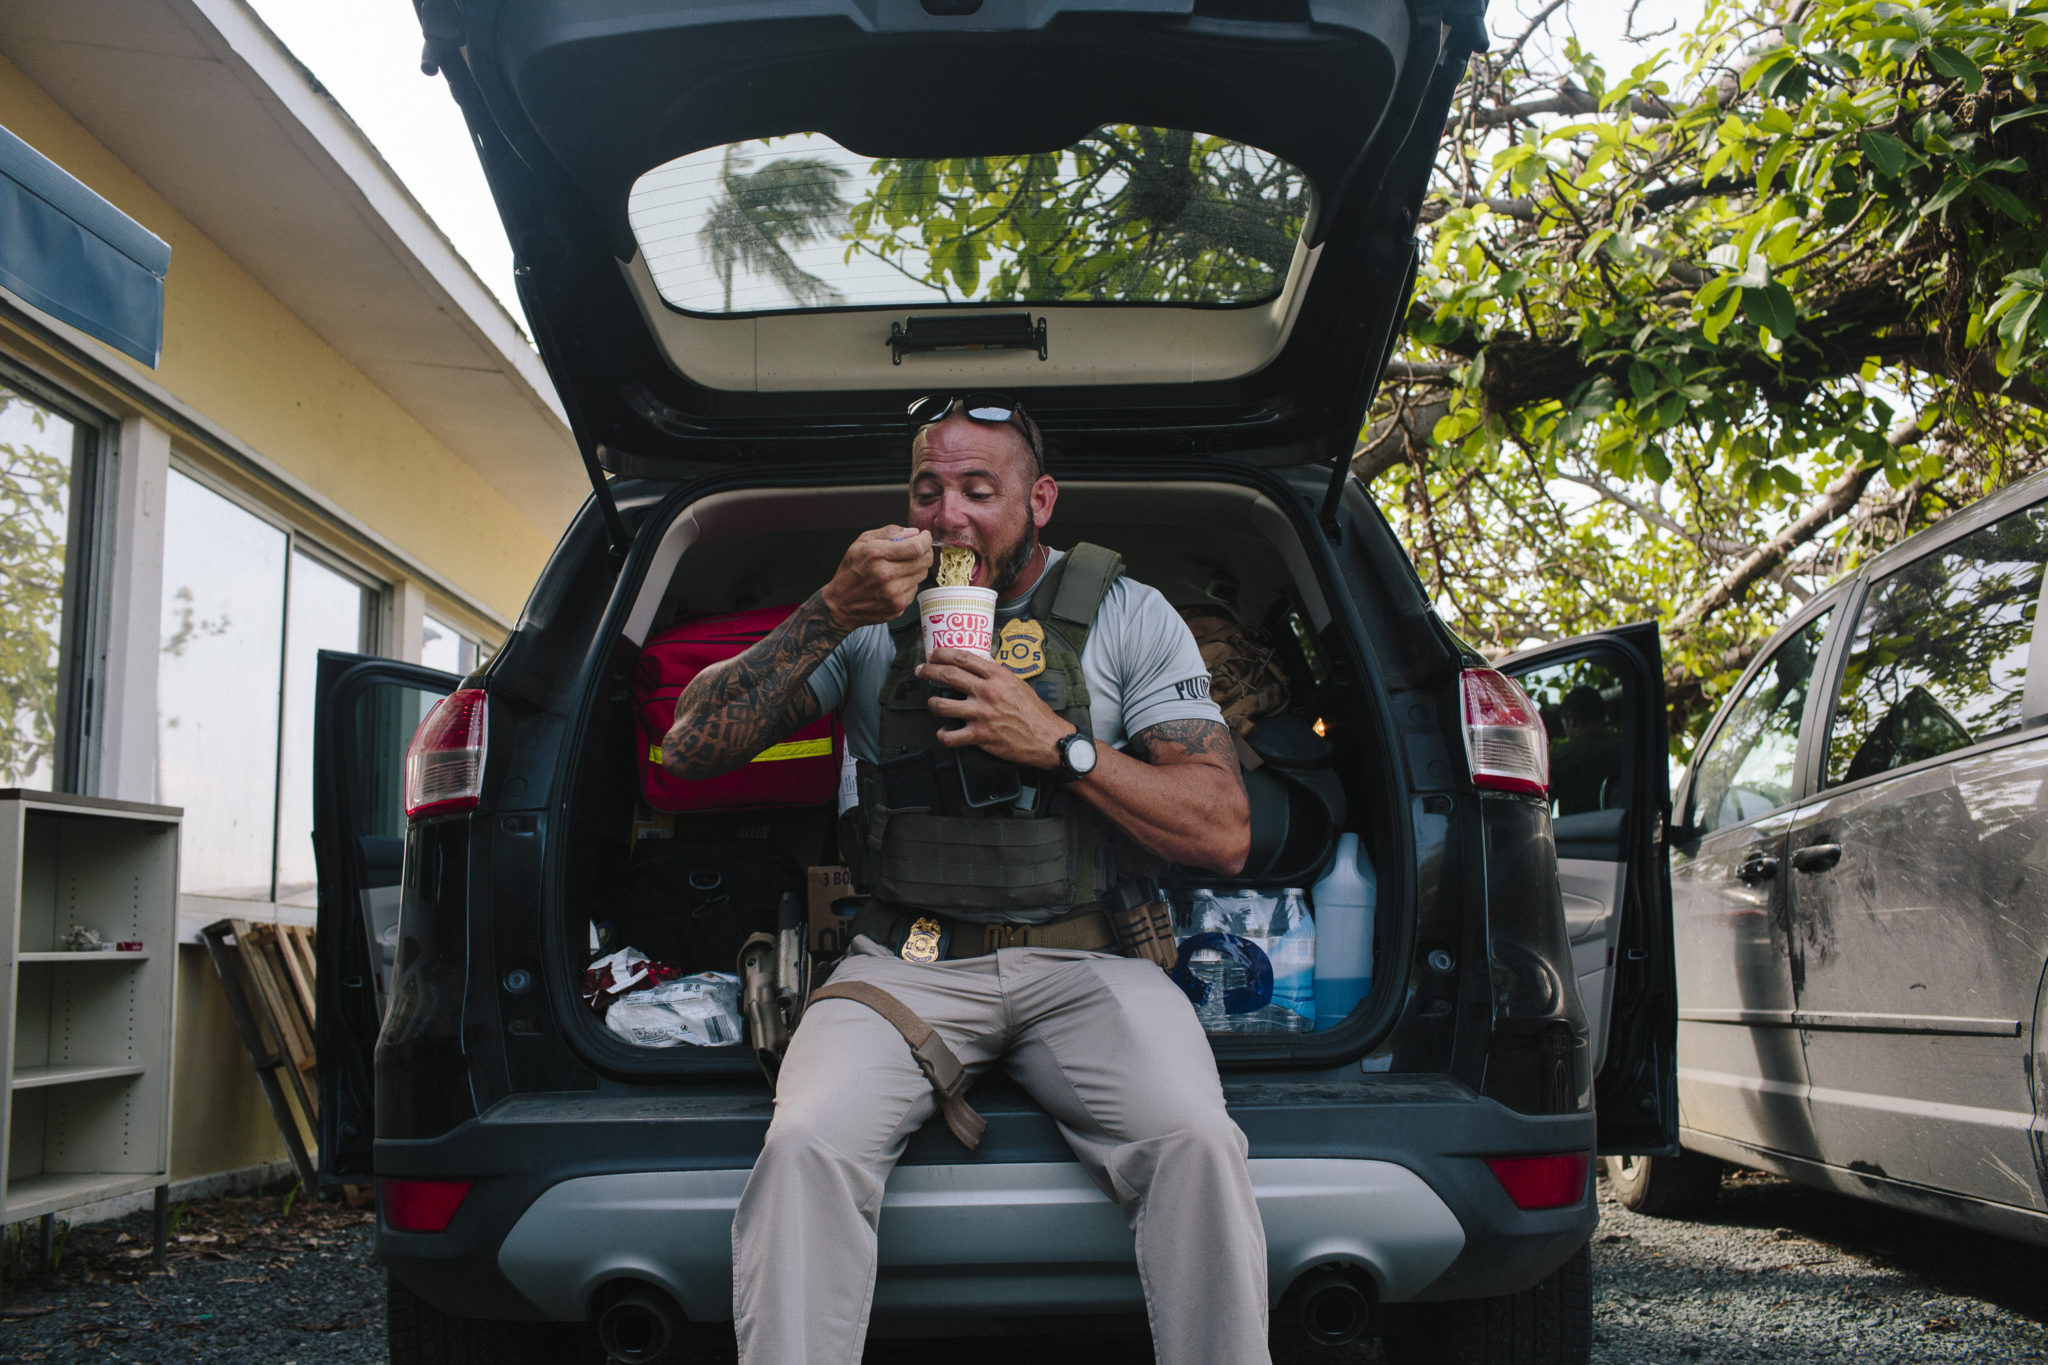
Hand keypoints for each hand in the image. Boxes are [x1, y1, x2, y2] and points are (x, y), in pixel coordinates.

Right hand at [819, 526, 931, 628]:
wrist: (840, 604)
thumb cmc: (850, 571)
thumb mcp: (862, 542)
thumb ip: (889, 532)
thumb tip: (913, 532)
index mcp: (877, 555)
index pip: (917, 547)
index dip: (926, 539)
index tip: (925, 536)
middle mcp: (887, 576)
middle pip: (924, 560)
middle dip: (924, 551)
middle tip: (917, 549)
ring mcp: (894, 594)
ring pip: (922, 574)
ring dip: (916, 567)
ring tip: (900, 567)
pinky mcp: (898, 607)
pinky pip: (915, 589)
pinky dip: (909, 583)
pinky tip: (895, 582)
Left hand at [917, 648, 1071, 768]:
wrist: (1046, 737)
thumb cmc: (1033, 711)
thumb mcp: (1017, 683)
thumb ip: (996, 675)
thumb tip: (979, 665)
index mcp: (997, 676)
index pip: (963, 658)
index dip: (943, 654)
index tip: (934, 655)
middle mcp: (987, 692)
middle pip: (948, 676)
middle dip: (928, 671)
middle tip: (921, 671)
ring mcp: (982, 714)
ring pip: (942, 705)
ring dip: (932, 703)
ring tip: (932, 703)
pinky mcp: (980, 736)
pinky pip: (951, 736)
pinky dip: (943, 735)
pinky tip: (944, 732)